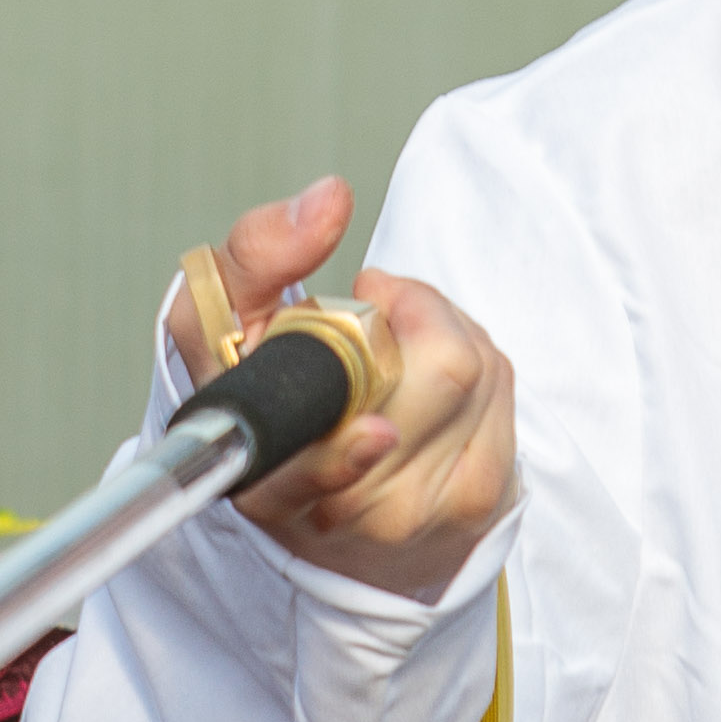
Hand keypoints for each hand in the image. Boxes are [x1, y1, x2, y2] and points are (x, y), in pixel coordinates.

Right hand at [170, 177, 516, 600]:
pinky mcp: (483, 501)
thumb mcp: (218, 315)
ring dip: (437, 329)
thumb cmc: (262, 392)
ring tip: (389, 348)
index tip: (373, 430)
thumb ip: (255, 254)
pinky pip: (502, 381)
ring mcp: (423, 517)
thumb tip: (329, 203)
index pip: (309, 484)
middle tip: (362, 311)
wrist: (318, 489)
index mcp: (268, 489)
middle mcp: (348, 518)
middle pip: (439, 378)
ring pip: (476, 369)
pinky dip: (470, 353)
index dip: (344, 458)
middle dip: (408, 311)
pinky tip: (425, 372)